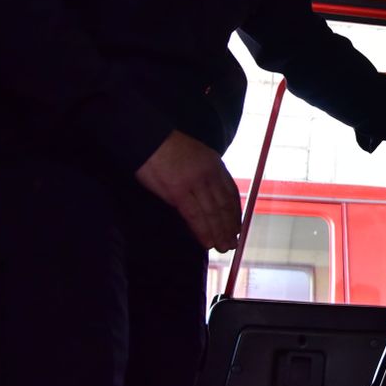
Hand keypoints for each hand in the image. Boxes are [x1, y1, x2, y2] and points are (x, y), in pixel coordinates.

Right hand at [134, 131, 241, 251]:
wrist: (148, 138)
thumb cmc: (167, 147)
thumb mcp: (197, 155)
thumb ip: (207, 173)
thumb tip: (211, 196)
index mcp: (215, 164)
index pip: (231, 192)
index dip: (235, 213)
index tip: (238, 227)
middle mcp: (209, 173)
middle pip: (224, 205)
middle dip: (229, 227)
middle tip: (233, 244)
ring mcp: (195, 182)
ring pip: (212, 212)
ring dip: (219, 233)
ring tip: (223, 247)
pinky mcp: (178, 191)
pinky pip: (194, 215)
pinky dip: (202, 231)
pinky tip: (207, 242)